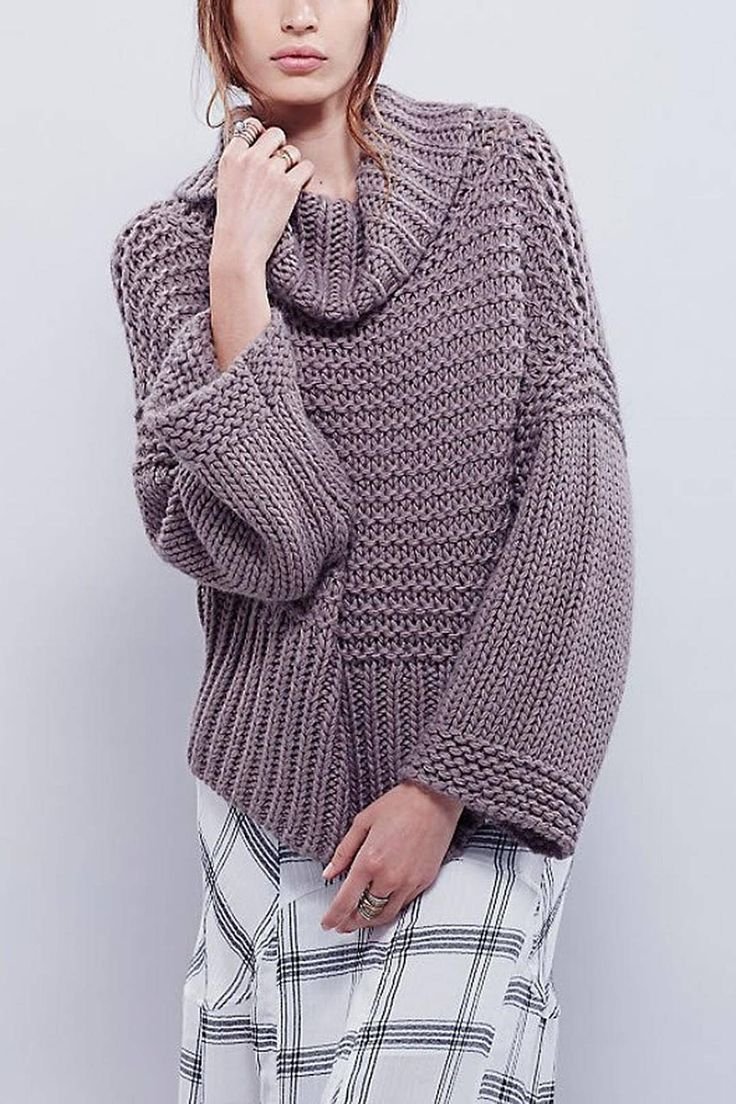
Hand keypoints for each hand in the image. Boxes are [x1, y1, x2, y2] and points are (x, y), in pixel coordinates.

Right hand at [210, 109, 315, 274]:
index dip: (261, 137)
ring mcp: (270, 170)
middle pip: (276, 133)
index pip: (251, 126)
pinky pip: (307, 168)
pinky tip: (296, 191)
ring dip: (294, 166)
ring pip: (293, 151)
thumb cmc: (233, 222)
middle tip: (280, 167)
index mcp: (231, 156)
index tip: (265, 151)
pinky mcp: (288, 185)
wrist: (239, 247)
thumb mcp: (226, 183)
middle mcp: (250, 158)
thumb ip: (239, 162)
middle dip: (281, 147)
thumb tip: (258, 147)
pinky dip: (305, 178)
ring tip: (284, 186)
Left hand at [319, 780, 464, 932]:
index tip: (327, 924)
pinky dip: (390, 908)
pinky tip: (382, 905)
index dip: (333, 917)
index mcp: (369, 861)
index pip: (346, 901)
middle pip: (365, 914)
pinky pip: (404, 904)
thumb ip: (344, 852)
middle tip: (342, 925)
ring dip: (370, 921)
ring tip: (360, 920)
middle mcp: (389, 877)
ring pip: (386, 914)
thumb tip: (328, 874)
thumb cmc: (398, 805)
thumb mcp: (363, 822)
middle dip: (350, 923)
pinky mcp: (424, 881)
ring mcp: (409, 882)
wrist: (434, 800)